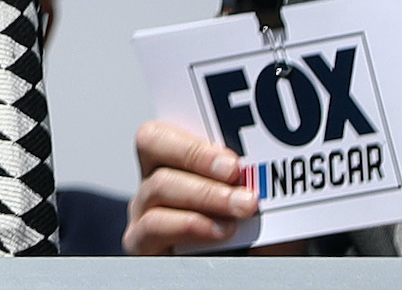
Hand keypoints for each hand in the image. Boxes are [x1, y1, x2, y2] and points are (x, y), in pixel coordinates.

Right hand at [123, 120, 257, 254]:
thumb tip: (260, 154)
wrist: (252, 270)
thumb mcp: (257, 199)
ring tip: (242, 206)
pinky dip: (190, 225)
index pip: (163, 131)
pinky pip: (153, 226)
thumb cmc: (254, 234)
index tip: (234, 160)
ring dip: (206, 194)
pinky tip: (221, 231)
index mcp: (174, 159)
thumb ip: (250, 174)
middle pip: (152, 144)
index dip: (195, 142)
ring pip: (158, 185)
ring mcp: (144, 211)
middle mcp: (153, 180)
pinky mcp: (141, 244)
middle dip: (198, 156)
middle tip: (236, 174)